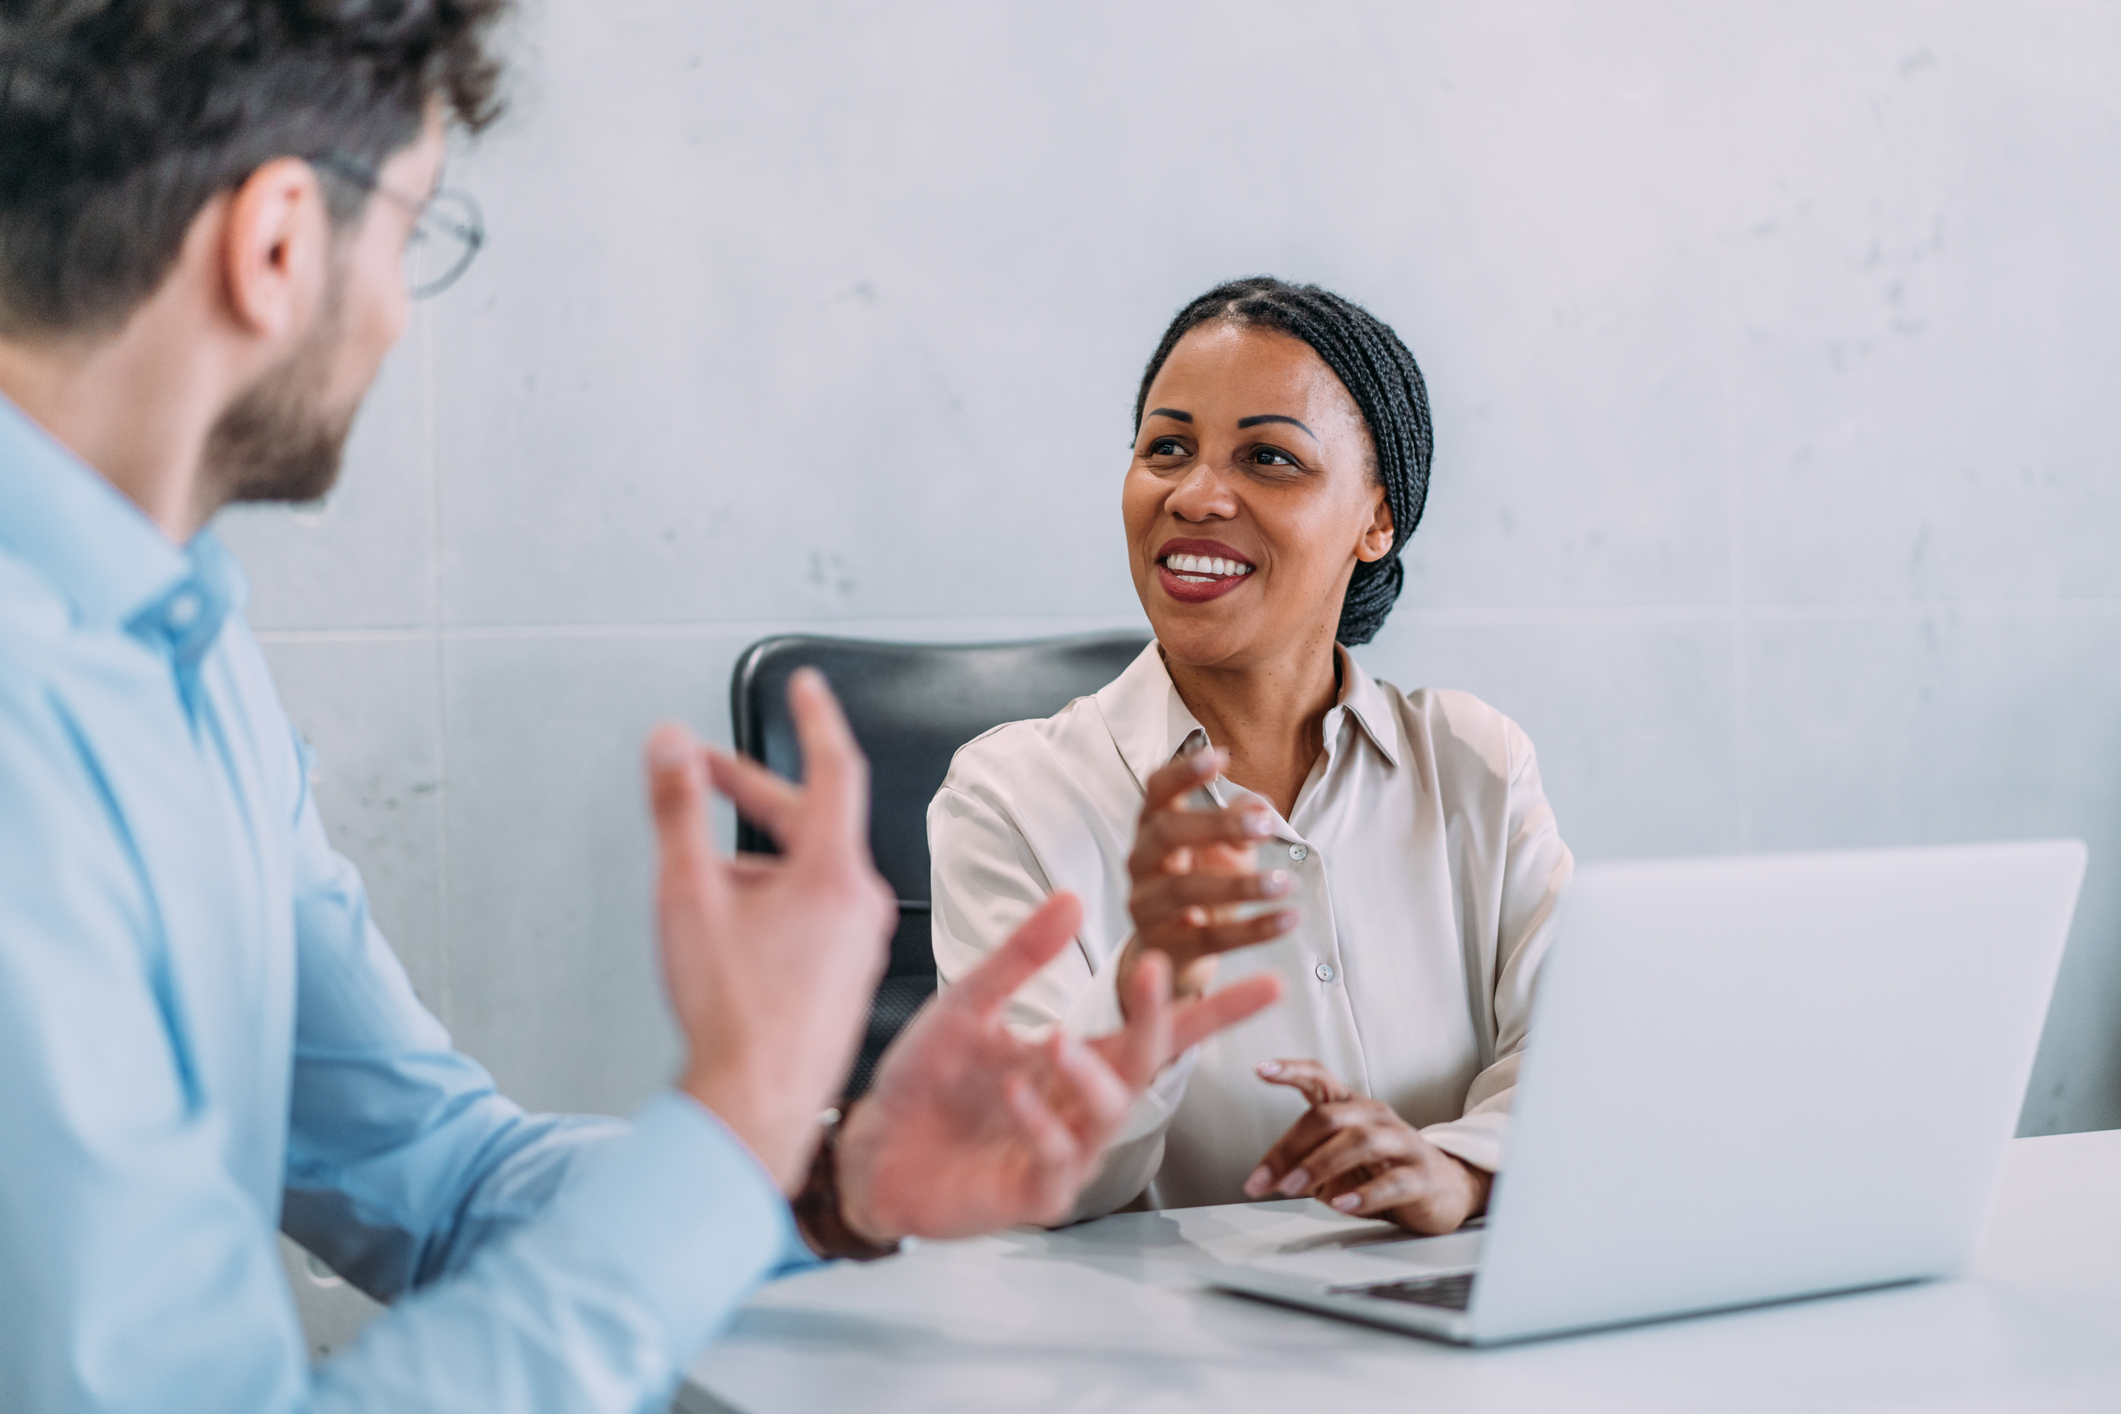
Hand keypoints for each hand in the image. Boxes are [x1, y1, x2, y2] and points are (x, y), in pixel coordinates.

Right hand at [645, 669, 895, 1191]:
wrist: (755, 1104)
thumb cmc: (731, 1015)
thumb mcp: (686, 895)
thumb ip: (676, 809)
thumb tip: (668, 745)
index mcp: (832, 873)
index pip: (832, 768)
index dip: (814, 719)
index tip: (808, 686)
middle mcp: (859, 903)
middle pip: (810, 821)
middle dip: (752, 792)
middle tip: (705, 772)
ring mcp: (858, 942)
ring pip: (806, 872)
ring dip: (755, 859)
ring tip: (699, 883)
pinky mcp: (848, 974)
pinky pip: (812, 913)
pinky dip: (772, 900)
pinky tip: (729, 933)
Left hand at [833, 892, 1282, 1241]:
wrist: (871, 1147)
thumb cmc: (926, 1081)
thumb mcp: (967, 1004)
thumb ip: (1020, 957)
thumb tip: (1073, 898)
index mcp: (1077, 1057)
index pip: (1159, 1031)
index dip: (1216, 1009)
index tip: (1271, 981)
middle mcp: (1080, 1104)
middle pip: (1145, 1064)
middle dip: (1157, 1021)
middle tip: (1154, 975)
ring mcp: (1063, 1151)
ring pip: (1108, 1114)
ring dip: (1090, 1076)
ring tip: (1056, 1041)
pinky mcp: (1033, 1193)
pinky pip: (1057, 1161)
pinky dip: (1042, 1123)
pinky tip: (1016, 1093)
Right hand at [1117, 749, 1298, 1011]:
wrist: (1172, 955)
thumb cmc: (1200, 889)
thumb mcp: (1224, 851)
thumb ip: (1241, 825)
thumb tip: (1262, 807)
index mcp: (1153, 829)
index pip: (1157, 791)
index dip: (1184, 772)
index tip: (1221, 756)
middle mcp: (1140, 862)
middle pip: (1166, 833)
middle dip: (1216, 825)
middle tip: (1266, 826)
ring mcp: (1146, 906)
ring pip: (1185, 890)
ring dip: (1241, 885)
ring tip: (1286, 883)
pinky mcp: (1165, 946)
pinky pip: (1211, 938)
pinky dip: (1253, 929)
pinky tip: (1288, 918)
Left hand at [1241, 1059, 1490, 1234]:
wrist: (1447, 1190)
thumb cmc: (1384, 1170)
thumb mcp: (1338, 1161)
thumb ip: (1306, 1161)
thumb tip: (1270, 1176)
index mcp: (1353, 1107)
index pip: (1320, 1077)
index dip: (1291, 1070)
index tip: (1261, 1069)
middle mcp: (1376, 1117)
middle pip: (1329, 1118)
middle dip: (1289, 1149)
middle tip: (1263, 1180)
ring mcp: (1403, 1144)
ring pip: (1360, 1143)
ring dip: (1318, 1166)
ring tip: (1292, 1189)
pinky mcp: (1422, 1176)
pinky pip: (1393, 1182)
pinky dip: (1364, 1194)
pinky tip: (1342, 1203)